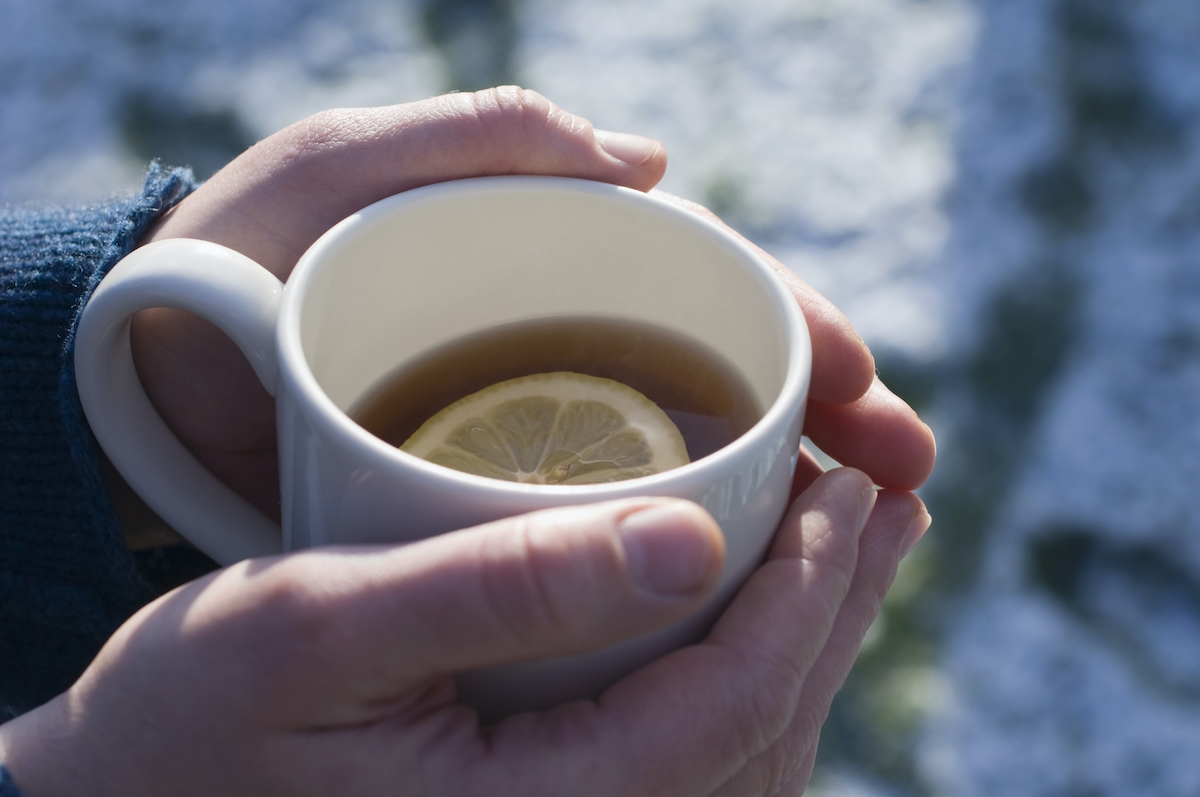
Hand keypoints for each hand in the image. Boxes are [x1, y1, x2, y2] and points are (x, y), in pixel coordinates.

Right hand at [0, 468, 925, 794]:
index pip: (733, 698)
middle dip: (842, 599)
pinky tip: (763, 602)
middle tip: (892, 490)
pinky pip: (695, 748)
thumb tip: (692, 536)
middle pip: (765, 722)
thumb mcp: (324, 626)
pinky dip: (755, 664)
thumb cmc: (199, 711)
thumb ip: (501, 585)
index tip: (851, 484)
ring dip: (815, 630)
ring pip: (746, 741)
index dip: (812, 586)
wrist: (130, 794)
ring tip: (863, 536)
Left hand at [128, 86, 934, 519]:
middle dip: (830, 419)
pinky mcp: (494, 508)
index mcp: (550, 264)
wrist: (143, 371)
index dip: (800, 332)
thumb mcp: (345, 168)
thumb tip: (652, 165)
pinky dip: (687, 551)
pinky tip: (750, 582)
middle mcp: (562, 348)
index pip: (707, 293)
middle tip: (908, 476)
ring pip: (687, 459)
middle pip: (723, 379)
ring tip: (867, 534)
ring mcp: (536, 434)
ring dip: (785, 493)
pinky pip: (611, 528)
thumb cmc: (235, 253)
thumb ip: (482, 141)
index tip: (868, 385)